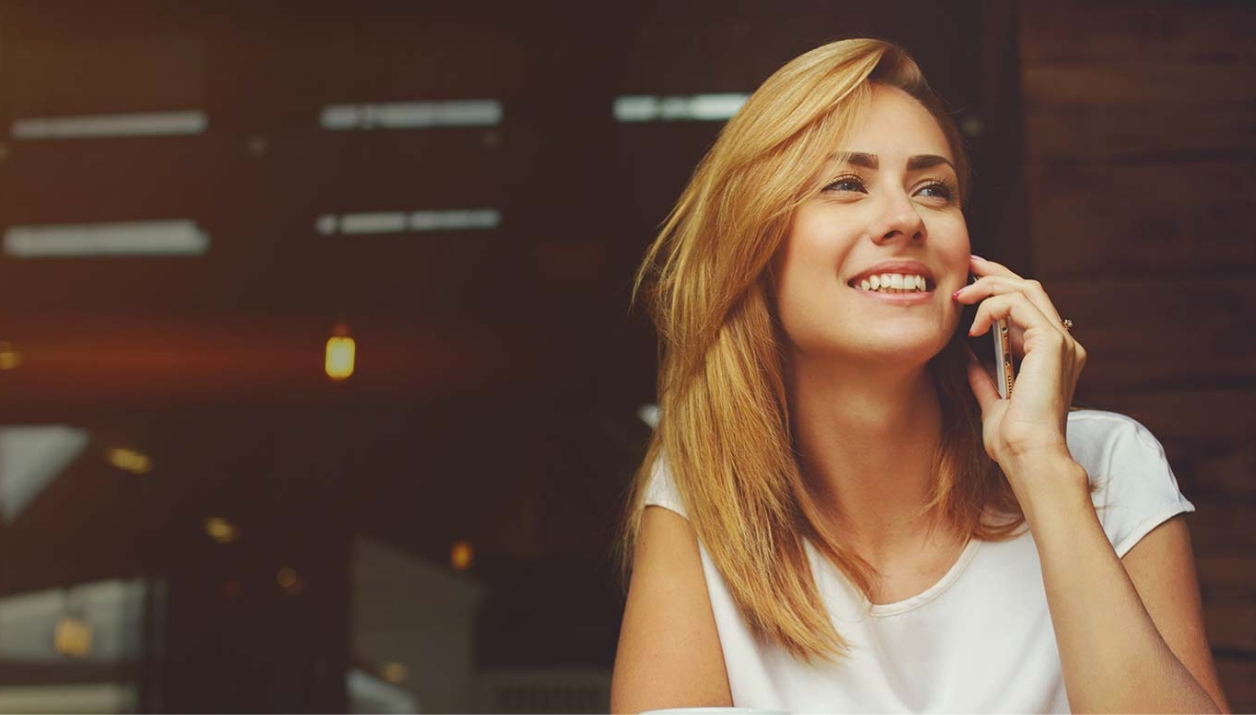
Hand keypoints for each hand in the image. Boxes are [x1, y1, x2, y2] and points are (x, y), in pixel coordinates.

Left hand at [953, 256, 1086, 487]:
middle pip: (1030, 289)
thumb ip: (984, 379)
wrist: (1028, 455)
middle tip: (965, 267)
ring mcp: (1061, 342)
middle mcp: (1062, 345)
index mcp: (1051, 357)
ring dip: (988, 288)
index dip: (999, 288)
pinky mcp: (1052, 343)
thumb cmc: (1013, 440)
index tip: (969, 280)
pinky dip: (993, 307)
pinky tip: (974, 328)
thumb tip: (968, 360)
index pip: (1028, 307)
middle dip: (994, 273)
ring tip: (959, 299)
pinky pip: (1020, 305)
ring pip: (1025, 290)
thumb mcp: (993, 403)